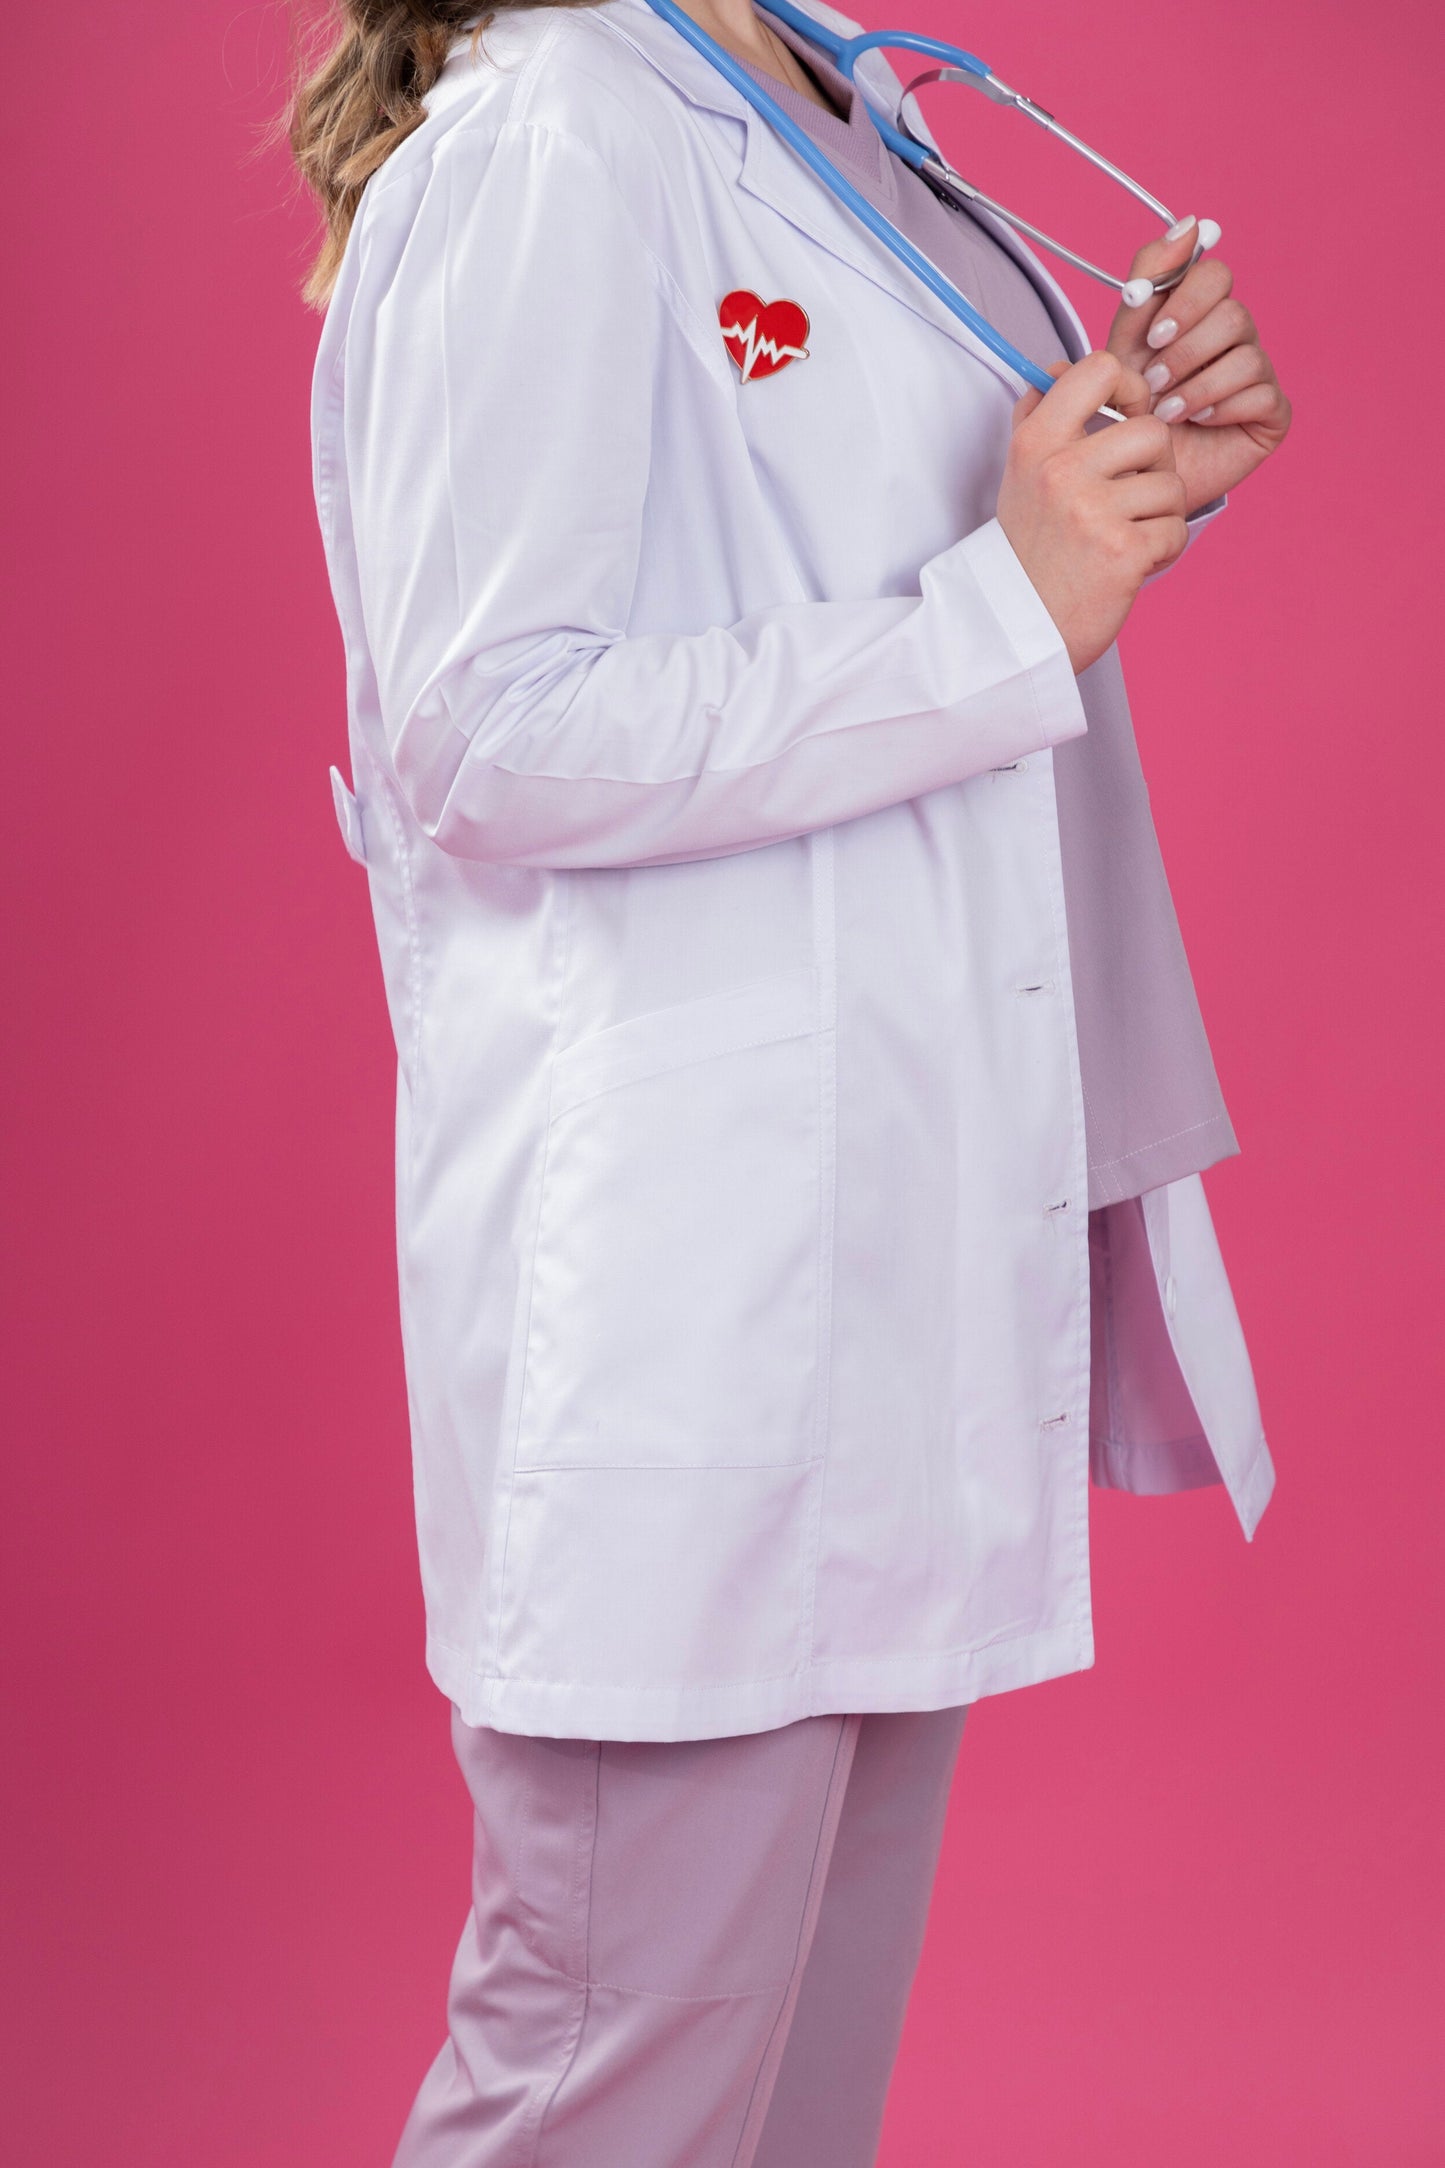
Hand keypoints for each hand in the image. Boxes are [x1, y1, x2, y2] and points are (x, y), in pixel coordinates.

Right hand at [998, 349, 1186, 674]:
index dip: (1129, 386)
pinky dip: (1162, 550)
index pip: (1099, 369)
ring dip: (1159, 514)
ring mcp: (1093, 511)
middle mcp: (1061, 470)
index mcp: (1036, 443)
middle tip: (1129, 497)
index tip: (1127, 414)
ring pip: (1170, 484)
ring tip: (1124, 537)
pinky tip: (1130, 564)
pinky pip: (1175, 528)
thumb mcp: (1018, 477)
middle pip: (1152, 431)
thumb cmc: (1025, 552)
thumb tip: (1057, 370)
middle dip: (1154, 466)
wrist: (1013, 631)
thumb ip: (1038, 419)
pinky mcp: (1123, 550)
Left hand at [1106, 216, 1291, 514]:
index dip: (1181, 292)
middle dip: (1185, 342)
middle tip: (1153, 376)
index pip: (1209, 270)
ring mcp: (1256, 372)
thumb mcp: (1121, 349)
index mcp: (1197, 315)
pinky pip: (1259, 389)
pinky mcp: (1272, 411)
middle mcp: (1232, 337)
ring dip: (1196, 381)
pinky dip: (1220, 404)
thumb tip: (1188, 222)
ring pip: (1245, 347)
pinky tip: (1197, 422)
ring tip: (1165, 411)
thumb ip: (1145, 286)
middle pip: (1231, 306)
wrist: (1134, 481)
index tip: (1150, 330)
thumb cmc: (1126, 418)